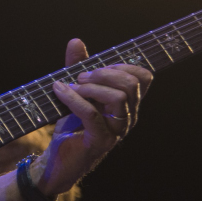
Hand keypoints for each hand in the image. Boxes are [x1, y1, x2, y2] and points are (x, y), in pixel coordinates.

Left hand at [38, 38, 151, 195]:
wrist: (57, 159)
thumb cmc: (71, 125)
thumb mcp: (76, 92)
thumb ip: (78, 67)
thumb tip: (76, 41)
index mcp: (128, 104)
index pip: (144, 77)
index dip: (123, 64)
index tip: (97, 66)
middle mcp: (128, 117)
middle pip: (131, 84)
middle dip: (104, 73)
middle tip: (81, 76)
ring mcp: (116, 131)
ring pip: (118, 98)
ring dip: (91, 87)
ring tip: (72, 86)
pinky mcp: (100, 142)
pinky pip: (92, 114)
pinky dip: (74, 98)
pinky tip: (59, 91)